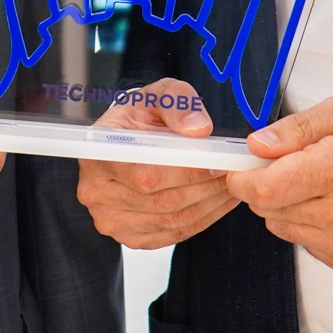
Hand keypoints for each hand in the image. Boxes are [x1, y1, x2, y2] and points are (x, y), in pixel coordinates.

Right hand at [75, 79, 237, 249]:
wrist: (125, 141)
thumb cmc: (138, 118)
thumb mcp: (156, 95)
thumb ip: (178, 104)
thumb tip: (198, 128)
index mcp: (96, 154)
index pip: (145, 175)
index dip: (187, 173)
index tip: (218, 163)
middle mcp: (96, 193)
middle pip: (161, 202)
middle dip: (206, 188)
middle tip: (235, 174)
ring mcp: (111, 220)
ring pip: (172, 221)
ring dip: (210, 205)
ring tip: (232, 185)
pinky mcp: (131, 237)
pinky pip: (174, 234)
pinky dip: (203, 219)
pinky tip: (219, 201)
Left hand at [224, 97, 332, 276]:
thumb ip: (296, 128)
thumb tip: (256, 145)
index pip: (265, 191)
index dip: (242, 179)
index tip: (241, 167)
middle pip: (269, 211)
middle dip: (267, 187)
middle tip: (290, 166)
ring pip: (283, 229)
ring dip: (289, 206)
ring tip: (321, 183)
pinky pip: (306, 244)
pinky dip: (309, 225)